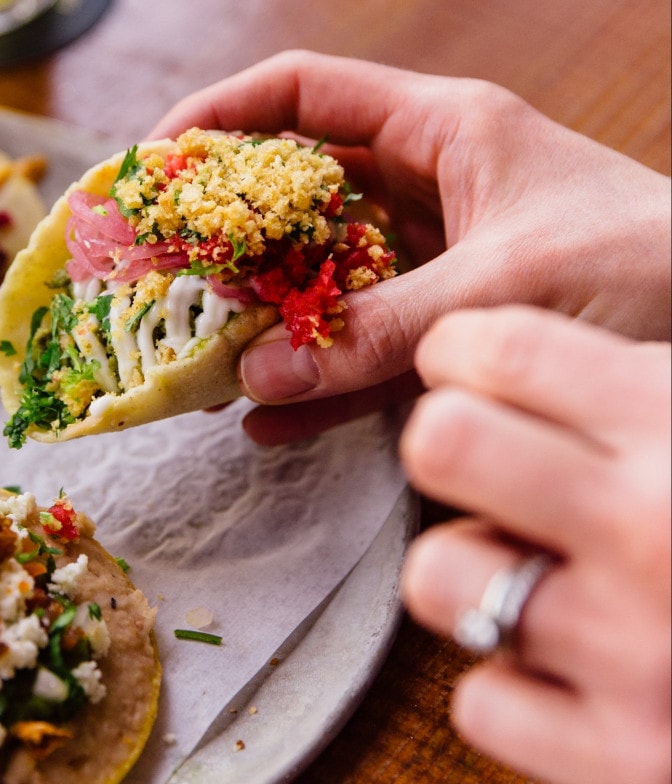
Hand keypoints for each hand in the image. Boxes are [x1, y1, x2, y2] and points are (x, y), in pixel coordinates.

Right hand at [150, 51, 670, 444]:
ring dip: (259, 313)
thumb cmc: (651, 265)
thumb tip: (261, 377)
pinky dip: (313, 382)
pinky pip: (358, 349)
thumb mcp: (511, 284)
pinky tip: (267, 418)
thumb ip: (386, 329)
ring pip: (317, 277)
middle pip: (296, 192)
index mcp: (441, 129)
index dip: (222, 112)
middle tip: (157, 269)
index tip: (157, 157)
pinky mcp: (443, 329)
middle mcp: (425, 189)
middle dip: (224, 229)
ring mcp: (430, 262)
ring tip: (197, 354)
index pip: (304, 92)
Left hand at [400, 305, 670, 783]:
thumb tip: (482, 356)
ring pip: (440, 577)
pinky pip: (480, 701)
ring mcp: (640, 655)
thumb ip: (630, 388)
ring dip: (473, 572)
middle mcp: (658, 531)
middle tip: (483, 461)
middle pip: (440, 442)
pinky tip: (575, 669)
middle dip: (446, 442)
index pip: (497, 348)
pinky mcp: (629, 764)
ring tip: (539, 572)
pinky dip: (512, 685)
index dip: (457, 350)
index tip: (462, 368)